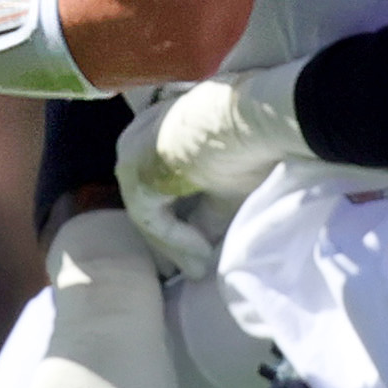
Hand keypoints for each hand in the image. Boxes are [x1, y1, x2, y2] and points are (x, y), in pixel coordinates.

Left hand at [116, 61, 307, 263]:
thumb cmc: (248, 144)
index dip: (176, 227)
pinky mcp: (136, 172)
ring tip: (199, 268)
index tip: (200, 255)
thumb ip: (203, 215)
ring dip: (174, 245)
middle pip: (148, 202)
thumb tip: (197, 247)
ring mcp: (131, 153)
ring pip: (148, 213)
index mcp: (152, 131)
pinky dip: (177, 239)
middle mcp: (135, 139)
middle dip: (169, 241)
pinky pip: (152, 218)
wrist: (256, 118)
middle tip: (191, 269)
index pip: (155, 188)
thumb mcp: (224, 188)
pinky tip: (203, 254)